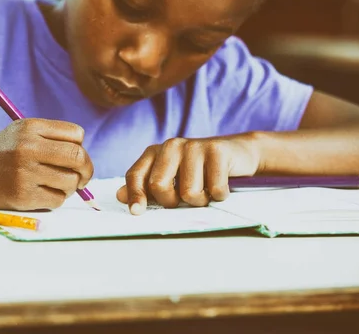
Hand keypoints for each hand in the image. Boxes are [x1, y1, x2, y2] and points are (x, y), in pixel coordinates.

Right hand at [0, 118, 93, 210]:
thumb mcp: (20, 132)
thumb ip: (51, 138)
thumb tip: (85, 159)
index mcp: (31, 127)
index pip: (77, 134)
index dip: (80, 147)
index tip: (73, 157)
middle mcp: (28, 147)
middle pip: (78, 157)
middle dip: (86, 170)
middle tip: (81, 177)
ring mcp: (25, 172)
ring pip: (70, 182)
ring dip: (68, 188)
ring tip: (52, 185)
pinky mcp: (22, 195)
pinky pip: (57, 200)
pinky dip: (54, 200)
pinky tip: (40, 194)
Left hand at [116, 135, 260, 214]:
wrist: (238, 153)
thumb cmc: (200, 170)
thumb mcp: (172, 177)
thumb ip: (146, 186)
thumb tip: (120, 196)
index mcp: (155, 152)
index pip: (136, 175)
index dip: (135, 195)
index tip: (136, 212)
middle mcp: (171, 145)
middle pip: (159, 186)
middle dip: (172, 201)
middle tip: (184, 198)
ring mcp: (194, 146)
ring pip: (188, 192)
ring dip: (200, 200)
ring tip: (206, 190)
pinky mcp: (216, 151)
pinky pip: (214, 188)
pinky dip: (219, 194)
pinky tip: (221, 185)